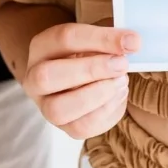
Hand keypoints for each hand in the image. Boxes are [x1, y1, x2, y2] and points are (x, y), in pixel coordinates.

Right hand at [25, 22, 137, 139]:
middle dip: (90, 70)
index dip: (101, 39)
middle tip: (122, 64)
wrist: (79, 75)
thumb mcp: (94, 38)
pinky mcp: (63, 127)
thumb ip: (110, 39)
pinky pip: (80, 129)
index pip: (64, 38)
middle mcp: (34, 79)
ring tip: (121, 82)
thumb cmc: (88, 52)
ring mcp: (45, 107)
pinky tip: (119, 95)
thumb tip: (132, 43)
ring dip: (96, 96)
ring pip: (58, 110)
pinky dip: (105, 112)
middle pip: (47, 77)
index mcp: (41, 46)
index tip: (131, 42)